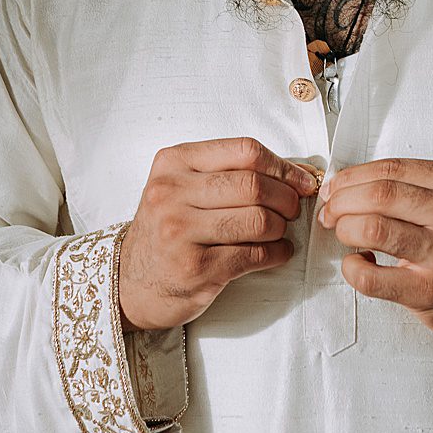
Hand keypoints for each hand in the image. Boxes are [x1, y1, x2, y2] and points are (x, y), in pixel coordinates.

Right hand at [117, 137, 320, 331]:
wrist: (131, 282)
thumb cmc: (167, 230)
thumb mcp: (183, 187)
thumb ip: (231, 173)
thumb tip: (300, 173)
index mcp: (172, 163)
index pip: (244, 151)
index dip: (283, 166)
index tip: (301, 181)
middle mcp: (171, 193)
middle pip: (254, 185)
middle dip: (287, 198)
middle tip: (292, 209)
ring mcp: (180, 232)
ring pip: (259, 219)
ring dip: (281, 228)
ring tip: (277, 232)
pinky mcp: (196, 268)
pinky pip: (255, 254)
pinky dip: (277, 253)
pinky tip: (275, 252)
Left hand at [314, 158, 432, 349]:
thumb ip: (414, 188)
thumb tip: (348, 184)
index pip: (392, 169)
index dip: (352, 177)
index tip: (335, 188)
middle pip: (380, 194)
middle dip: (342, 201)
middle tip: (331, 212)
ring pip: (373, 228)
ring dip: (344, 228)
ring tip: (343, 234)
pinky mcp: (432, 292)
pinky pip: (372, 277)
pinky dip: (352, 269)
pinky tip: (357, 265)